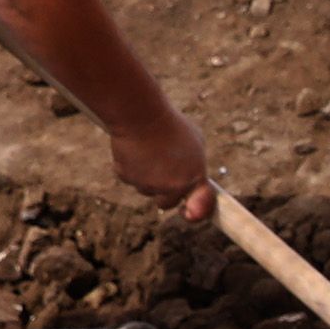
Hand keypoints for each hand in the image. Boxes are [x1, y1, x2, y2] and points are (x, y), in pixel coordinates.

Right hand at [110, 99, 215, 219]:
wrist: (142, 115)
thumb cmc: (171, 124)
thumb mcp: (194, 143)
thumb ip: (193, 165)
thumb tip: (190, 178)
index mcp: (194, 177)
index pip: (201, 207)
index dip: (195, 213)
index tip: (188, 213)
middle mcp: (173, 186)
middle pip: (165, 203)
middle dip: (162, 192)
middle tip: (160, 172)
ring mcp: (149, 185)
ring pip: (145, 190)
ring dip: (145, 178)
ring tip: (148, 152)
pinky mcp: (128, 178)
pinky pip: (128, 178)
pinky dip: (129, 167)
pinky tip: (133, 149)